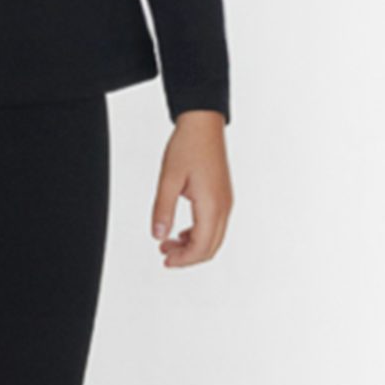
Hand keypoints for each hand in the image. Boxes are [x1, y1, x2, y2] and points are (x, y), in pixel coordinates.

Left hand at [150, 111, 231, 267]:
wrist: (203, 124)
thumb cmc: (188, 146)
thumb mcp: (168, 179)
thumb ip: (162, 209)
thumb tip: (158, 235)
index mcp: (211, 204)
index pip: (201, 246)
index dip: (183, 259)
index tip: (165, 260)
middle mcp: (223, 206)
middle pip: (210, 247)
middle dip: (187, 257)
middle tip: (165, 255)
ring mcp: (225, 202)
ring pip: (214, 238)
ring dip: (192, 246)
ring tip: (168, 243)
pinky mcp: (223, 196)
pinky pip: (214, 225)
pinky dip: (198, 234)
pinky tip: (181, 232)